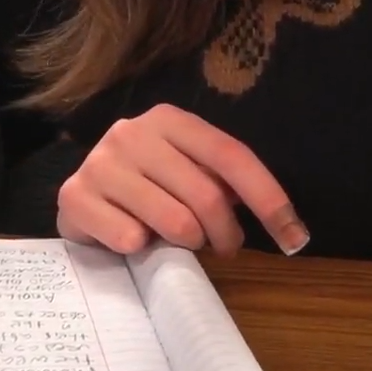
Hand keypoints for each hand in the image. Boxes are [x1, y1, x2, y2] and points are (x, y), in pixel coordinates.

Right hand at [57, 103, 309, 256]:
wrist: (81, 199)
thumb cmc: (145, 188)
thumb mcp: (186, 173)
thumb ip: (222, 182)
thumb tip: (283, 221)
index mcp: (168, 119)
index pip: (230, 155)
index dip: (269, 199)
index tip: (296, 239)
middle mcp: (131, 132)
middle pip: (207, 195)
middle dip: (226, 234)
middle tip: (222, 248)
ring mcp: (100, 162)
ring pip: (175, 222)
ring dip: (187, 244)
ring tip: (177, 241)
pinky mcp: (75, 196)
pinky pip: (131, 239)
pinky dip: (141, 251)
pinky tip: (133, 240)